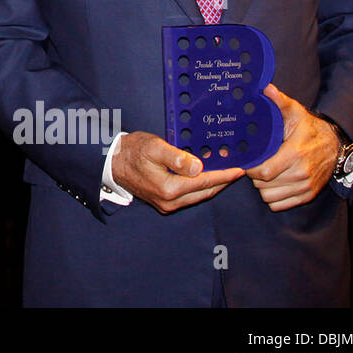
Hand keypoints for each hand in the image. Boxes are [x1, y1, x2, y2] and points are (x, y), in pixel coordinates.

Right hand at [112, 131, 243, 213]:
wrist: (112, 162)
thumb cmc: (132, 151)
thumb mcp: (154, 147)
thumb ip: (176, 157)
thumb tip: (198, 167)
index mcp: (169, 188)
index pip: (204, 182)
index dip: (224, 175)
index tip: (240, 170)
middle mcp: (169, 201)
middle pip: (205, 192)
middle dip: (223, 182)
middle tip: (237, 171)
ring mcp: (166, 205)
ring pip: (198, 196)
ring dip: (213, 185)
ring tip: (225, 173)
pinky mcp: (163, 203)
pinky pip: (189, 197)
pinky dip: (200, 188)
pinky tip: (205, 178)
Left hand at [245, 84, 338, 210]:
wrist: (334, 146)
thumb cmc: (309, 128)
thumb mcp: (295, 112)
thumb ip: (280, 102)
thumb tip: (266, 88)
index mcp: (296, 154)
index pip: (264, 172)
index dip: (251, 168)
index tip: (248, 159)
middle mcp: (302, 174)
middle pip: (264, 185)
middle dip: (255, 176)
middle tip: (257, 164)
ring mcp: (306, 187)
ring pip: (269, 197)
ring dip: (263, 187)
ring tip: (265, 172)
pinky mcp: (307, 195)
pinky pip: (279, 205)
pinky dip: (273, 197)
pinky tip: (274, 183)